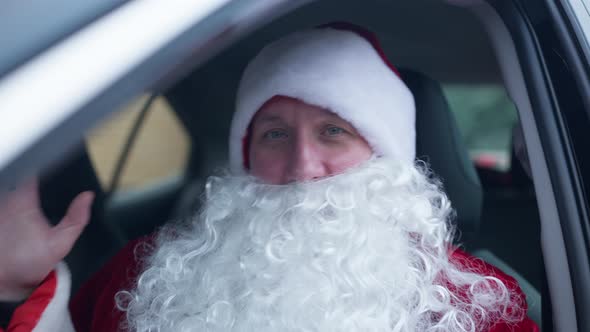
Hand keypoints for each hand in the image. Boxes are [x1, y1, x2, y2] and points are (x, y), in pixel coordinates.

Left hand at [0, 179, 93, 300]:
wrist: (3, 282)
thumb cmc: (28, 264)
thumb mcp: (60, 243)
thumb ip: (76, 218)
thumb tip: (87, 197)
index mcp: (24, 201)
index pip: (29, 172)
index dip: (39, 166)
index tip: (49, 167)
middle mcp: (6, 201)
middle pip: (17, 180)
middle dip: (29, 181)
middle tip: (41, 186)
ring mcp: (0, 210)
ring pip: (10, 191)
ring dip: (18, 192)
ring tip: (26, 199)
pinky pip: (5, 205)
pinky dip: (12, 206)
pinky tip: (18, 218)